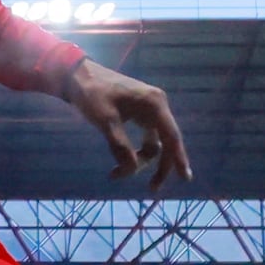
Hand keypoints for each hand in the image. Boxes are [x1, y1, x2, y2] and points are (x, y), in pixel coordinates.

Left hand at [63, 61, 191, 189]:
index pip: (172, 136)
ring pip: (154, 144)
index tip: (185, 178)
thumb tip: (131, 170)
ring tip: (115, 174)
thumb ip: (120, 146)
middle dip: (158, 166)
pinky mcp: (140, 114)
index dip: (179, 158)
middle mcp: (157, 106)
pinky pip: (145, 139)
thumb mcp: (105, 122)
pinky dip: (133, 152)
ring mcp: (149, 110)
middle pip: (166, 143)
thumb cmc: (93, 95)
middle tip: (151, 188)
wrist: (79, 76)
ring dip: (140, 161)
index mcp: (154, 104)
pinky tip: (119, 164)